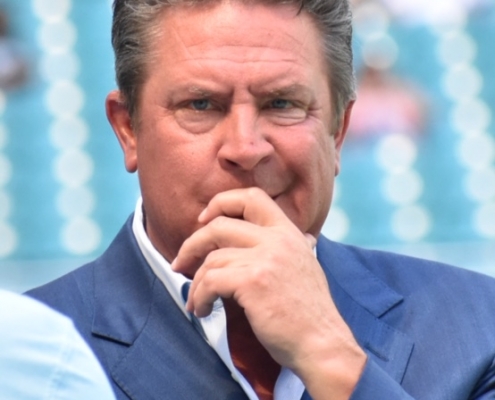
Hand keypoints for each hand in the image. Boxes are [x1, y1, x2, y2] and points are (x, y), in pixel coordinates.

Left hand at [172, 187, 365, 398]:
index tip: (204, 219)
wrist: (322, 344)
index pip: (251, 197)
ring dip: (196, 283)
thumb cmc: (310, 313)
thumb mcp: (307, 267)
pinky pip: (210, 282)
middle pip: (219, 225)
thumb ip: (296, 248)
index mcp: (289, 233)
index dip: (222, 203)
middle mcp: (277, 239)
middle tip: (181, 263)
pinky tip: (203, 310)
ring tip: (197, 301)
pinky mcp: (252, 282)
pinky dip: (200, 297)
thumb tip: (305, 238)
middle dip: (192, 244)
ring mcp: (265, 258)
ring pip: (212, 259)